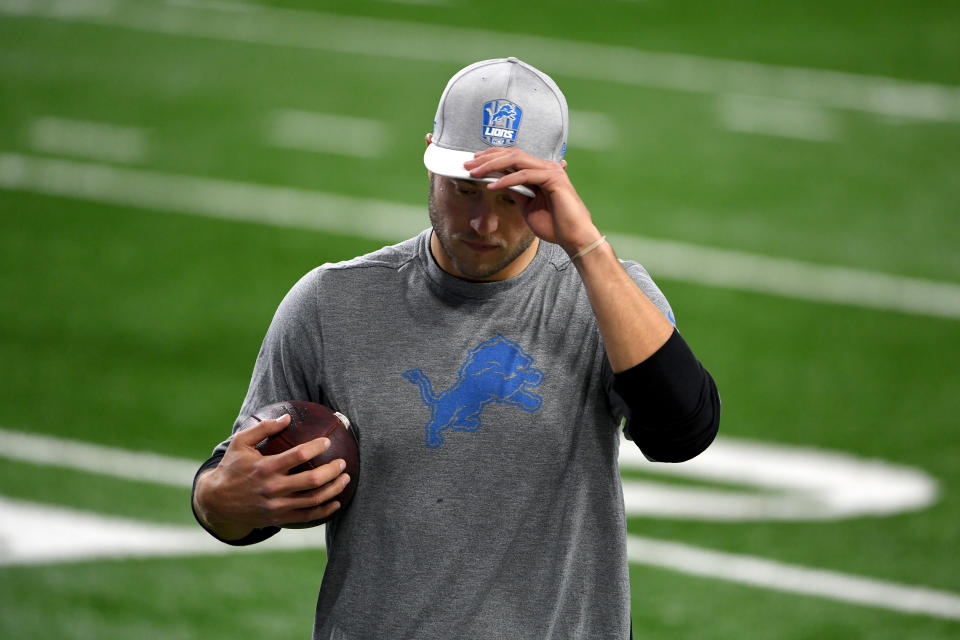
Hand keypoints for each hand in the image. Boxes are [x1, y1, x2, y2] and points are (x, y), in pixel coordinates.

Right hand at [193, 414, 350, 538]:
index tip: (327, 442)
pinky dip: (325, 511)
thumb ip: (263, 428)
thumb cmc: (231, 467)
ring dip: (333, 489)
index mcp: (265, 467)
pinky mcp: (278, 519)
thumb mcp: (240, 443)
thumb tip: (287, 417)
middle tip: (343, 463)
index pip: (298, 455)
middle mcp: (272, 488)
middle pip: (311, 480)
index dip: (316, 447)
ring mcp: (276, 506)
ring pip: (313, 500)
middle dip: (332, 471)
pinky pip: (307, 517)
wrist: (216, 502)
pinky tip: (337, 502)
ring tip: (345, 479)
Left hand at [463, 148, 601, 255]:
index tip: (473, 163)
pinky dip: (506, 180)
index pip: (513, 156)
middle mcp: (546, 166)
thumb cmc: (554, 225)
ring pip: (517, 160)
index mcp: (541, 170)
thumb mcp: (527, 206)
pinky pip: (525, 176)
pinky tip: (492, 186)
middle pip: (512, 153)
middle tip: (468, 165)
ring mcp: (551, 171)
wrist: (574, 238)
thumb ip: (516, 191)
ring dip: (493, 165)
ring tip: (475, 173)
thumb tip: (498, 182)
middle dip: (488, 158)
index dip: (492, 157)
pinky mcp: (554, 179)